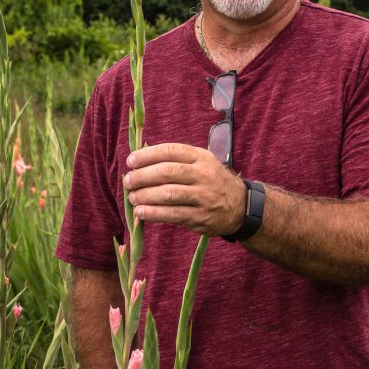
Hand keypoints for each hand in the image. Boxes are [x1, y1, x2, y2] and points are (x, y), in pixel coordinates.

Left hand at [123, 143, 246, 235]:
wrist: (240, 206)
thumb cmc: (212, 181)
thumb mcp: (202, 163)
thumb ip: (177, 161)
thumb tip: (140, 163)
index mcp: (201, 157)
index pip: (170, 151)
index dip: (147, 155)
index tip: (131, 161)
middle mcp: (204, 175)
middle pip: (167, 172)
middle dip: (142, 176)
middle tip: (128, 181)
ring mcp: (203, 196)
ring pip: (168, 194)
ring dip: (145, 196)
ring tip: (132, 197)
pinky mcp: (201, 217)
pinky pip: (173, 214)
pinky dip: (153, 213)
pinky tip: (141, 212)